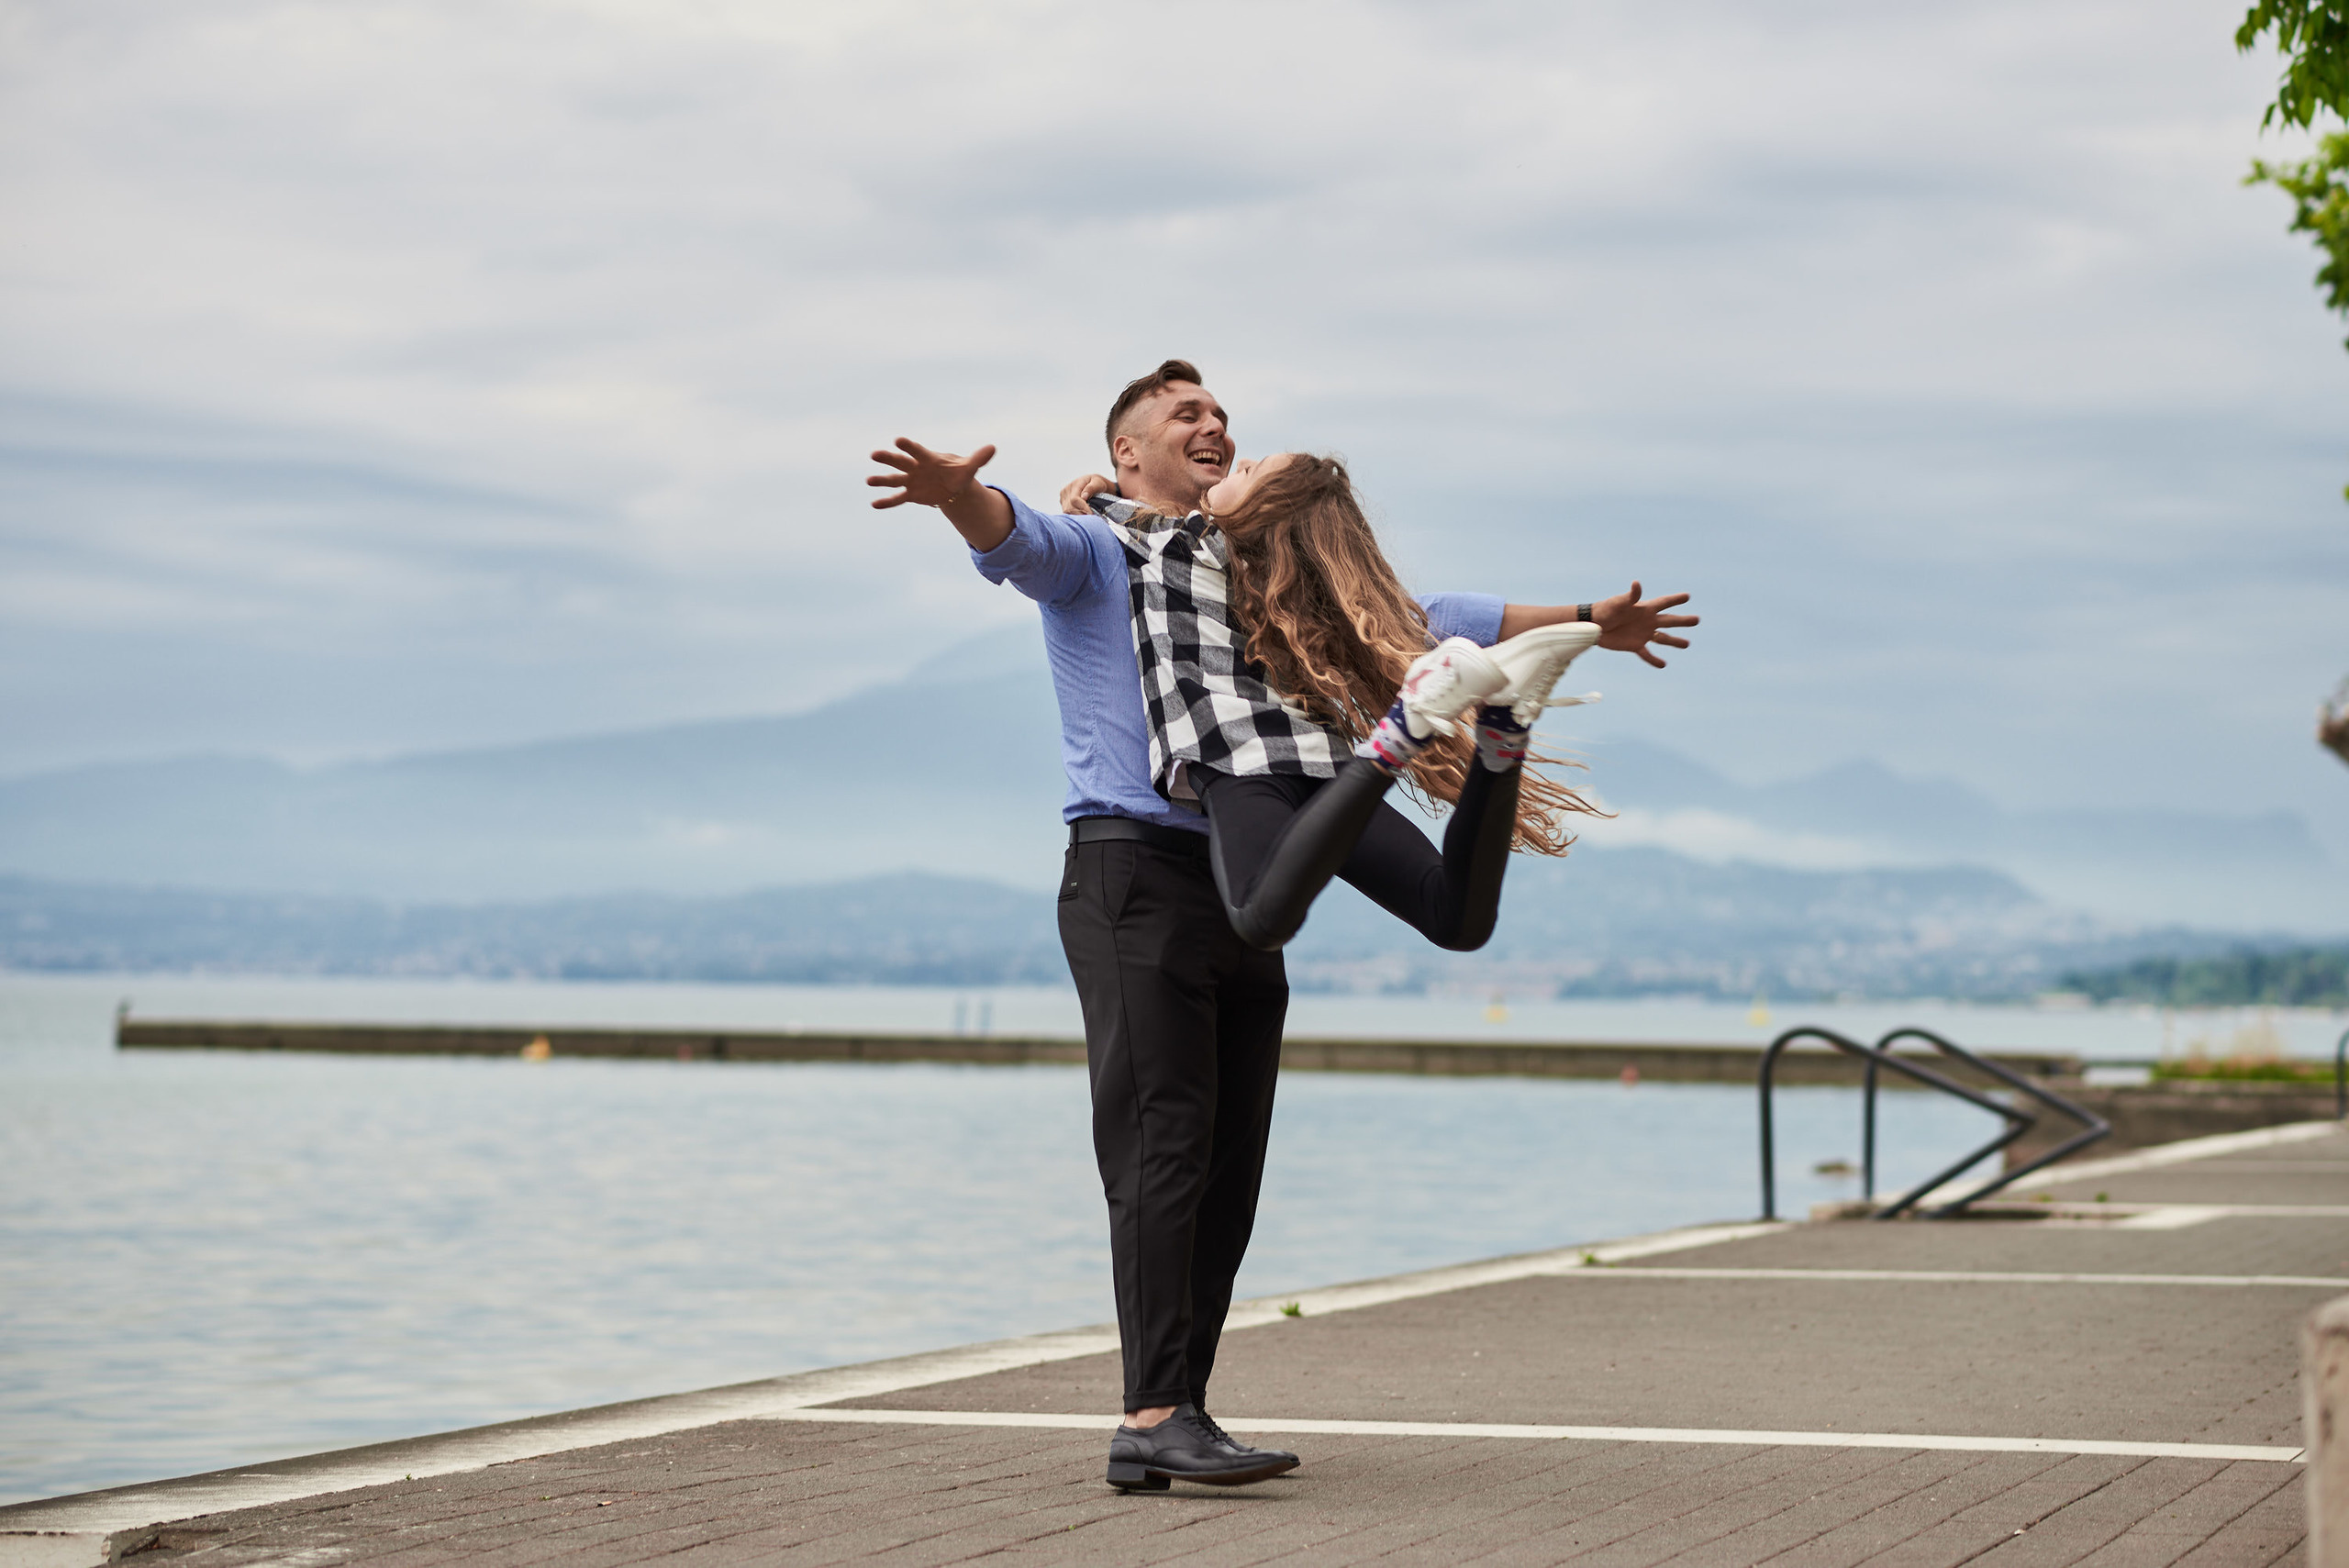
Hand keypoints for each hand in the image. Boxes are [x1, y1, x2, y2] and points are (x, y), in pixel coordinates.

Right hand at [866, 437, 996, 509]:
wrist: (953, 487)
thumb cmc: (958, 473)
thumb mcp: (969, 467)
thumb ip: (978, 458)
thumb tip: (993, 448)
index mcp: (928, 458)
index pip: (916, 450)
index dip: (908, 446)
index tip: (898, 440)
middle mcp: (915, 468)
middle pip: (900, 462)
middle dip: (888, 459)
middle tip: (874, 455)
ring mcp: (911, 481)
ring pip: (894, 480)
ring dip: (882, 480)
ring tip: (869, 481)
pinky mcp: (911, 495)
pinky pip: (897, 498)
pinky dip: (887, 502)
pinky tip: (874, 504)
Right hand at [1059, 472, 1115, 513]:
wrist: (1093, 483)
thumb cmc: (1097, 483)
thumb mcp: (1098, 482)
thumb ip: (1091, 488)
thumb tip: (1084, 497)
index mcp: (1075, 484)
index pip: (1074, 499)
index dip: (1083, 508)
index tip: (1091, 514)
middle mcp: (1066, 491)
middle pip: (1069, 507)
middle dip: (1081, 514)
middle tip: (1091, 518)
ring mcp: (1063, 497)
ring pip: (1067, 512)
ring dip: (1078, 516)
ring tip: (1087, 517)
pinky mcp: (1063, 503)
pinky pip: (1067, 513)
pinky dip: (1075, 516)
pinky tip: (1083, 516)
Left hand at [1591, 582, 1697, 668]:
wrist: (1592, 625)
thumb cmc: (1605, 610)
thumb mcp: (1618, 603)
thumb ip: (1630, 596)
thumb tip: (1637, 584)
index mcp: (1645, 608)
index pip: (1664, 603)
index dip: (1675, 600)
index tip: (1687, 596)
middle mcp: (1647, 621)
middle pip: (1669, 621)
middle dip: (1683, 621)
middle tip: (1697, 620)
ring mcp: (1642, 634)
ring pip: (1662, 639)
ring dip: (1675, 641)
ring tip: (1687, 644)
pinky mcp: (1634, 645)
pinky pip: (1647, 654)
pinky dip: (1654, 660)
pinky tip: (1663, 665)